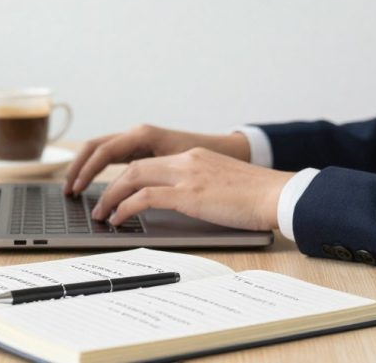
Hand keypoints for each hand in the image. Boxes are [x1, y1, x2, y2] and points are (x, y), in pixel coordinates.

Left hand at [89, 147, 292, 231]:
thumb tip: (181, 204)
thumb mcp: (221, 184)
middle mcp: (186, 160)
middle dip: (109, 184)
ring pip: (133, 177)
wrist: (278, 194)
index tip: (112, 191)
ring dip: (111, 196)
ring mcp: (187, 174)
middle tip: (96, 204)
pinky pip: (145, 197)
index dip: (125, 177)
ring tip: (101, 215)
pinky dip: (126, 207)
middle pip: (134, 165)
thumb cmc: (256, 197)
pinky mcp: (189, 194)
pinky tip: (118, 219)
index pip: (148, 162)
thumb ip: (198, 187)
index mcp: (193, 156)